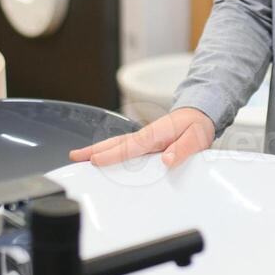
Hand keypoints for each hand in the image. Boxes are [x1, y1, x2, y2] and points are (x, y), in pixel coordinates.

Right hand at [69, 107, 214, 167]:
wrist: (200, 113)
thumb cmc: (197, 126)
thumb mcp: (197, 138)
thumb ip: (183, 150)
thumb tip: (167, 160)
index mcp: (155, 135)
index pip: (130, 148)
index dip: (112, 155)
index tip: (95, 160)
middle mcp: (145, 136)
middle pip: (115, 144)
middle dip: (94, 150)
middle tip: (74, 156)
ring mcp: (143, 138)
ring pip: (116, 145)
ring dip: (97, 150)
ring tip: (79, 157)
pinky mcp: (143, 142)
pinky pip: (123, 148)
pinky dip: (108, 151)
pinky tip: (100, 158)